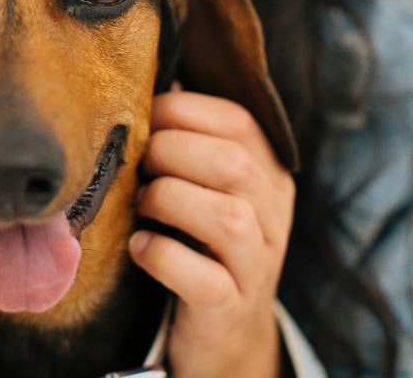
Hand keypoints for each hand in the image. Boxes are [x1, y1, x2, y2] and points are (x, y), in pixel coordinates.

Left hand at [129, 89, 294, 377]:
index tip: (146, 118)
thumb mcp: (207, 185)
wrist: (224, 332)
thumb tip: (163, 81)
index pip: (238, 122)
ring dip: (168, 200)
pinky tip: (140, 247)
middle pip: (233, 164)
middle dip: (170, 152)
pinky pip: (203, 279)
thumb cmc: (201, 239)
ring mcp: (256, 266)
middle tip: (140, 166)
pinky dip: (163, 256)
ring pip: (227, 218)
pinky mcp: (229, 309)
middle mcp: (273, 217)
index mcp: (268, 174)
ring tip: (142, 205)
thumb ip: (193, 138)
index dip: (183, 110)